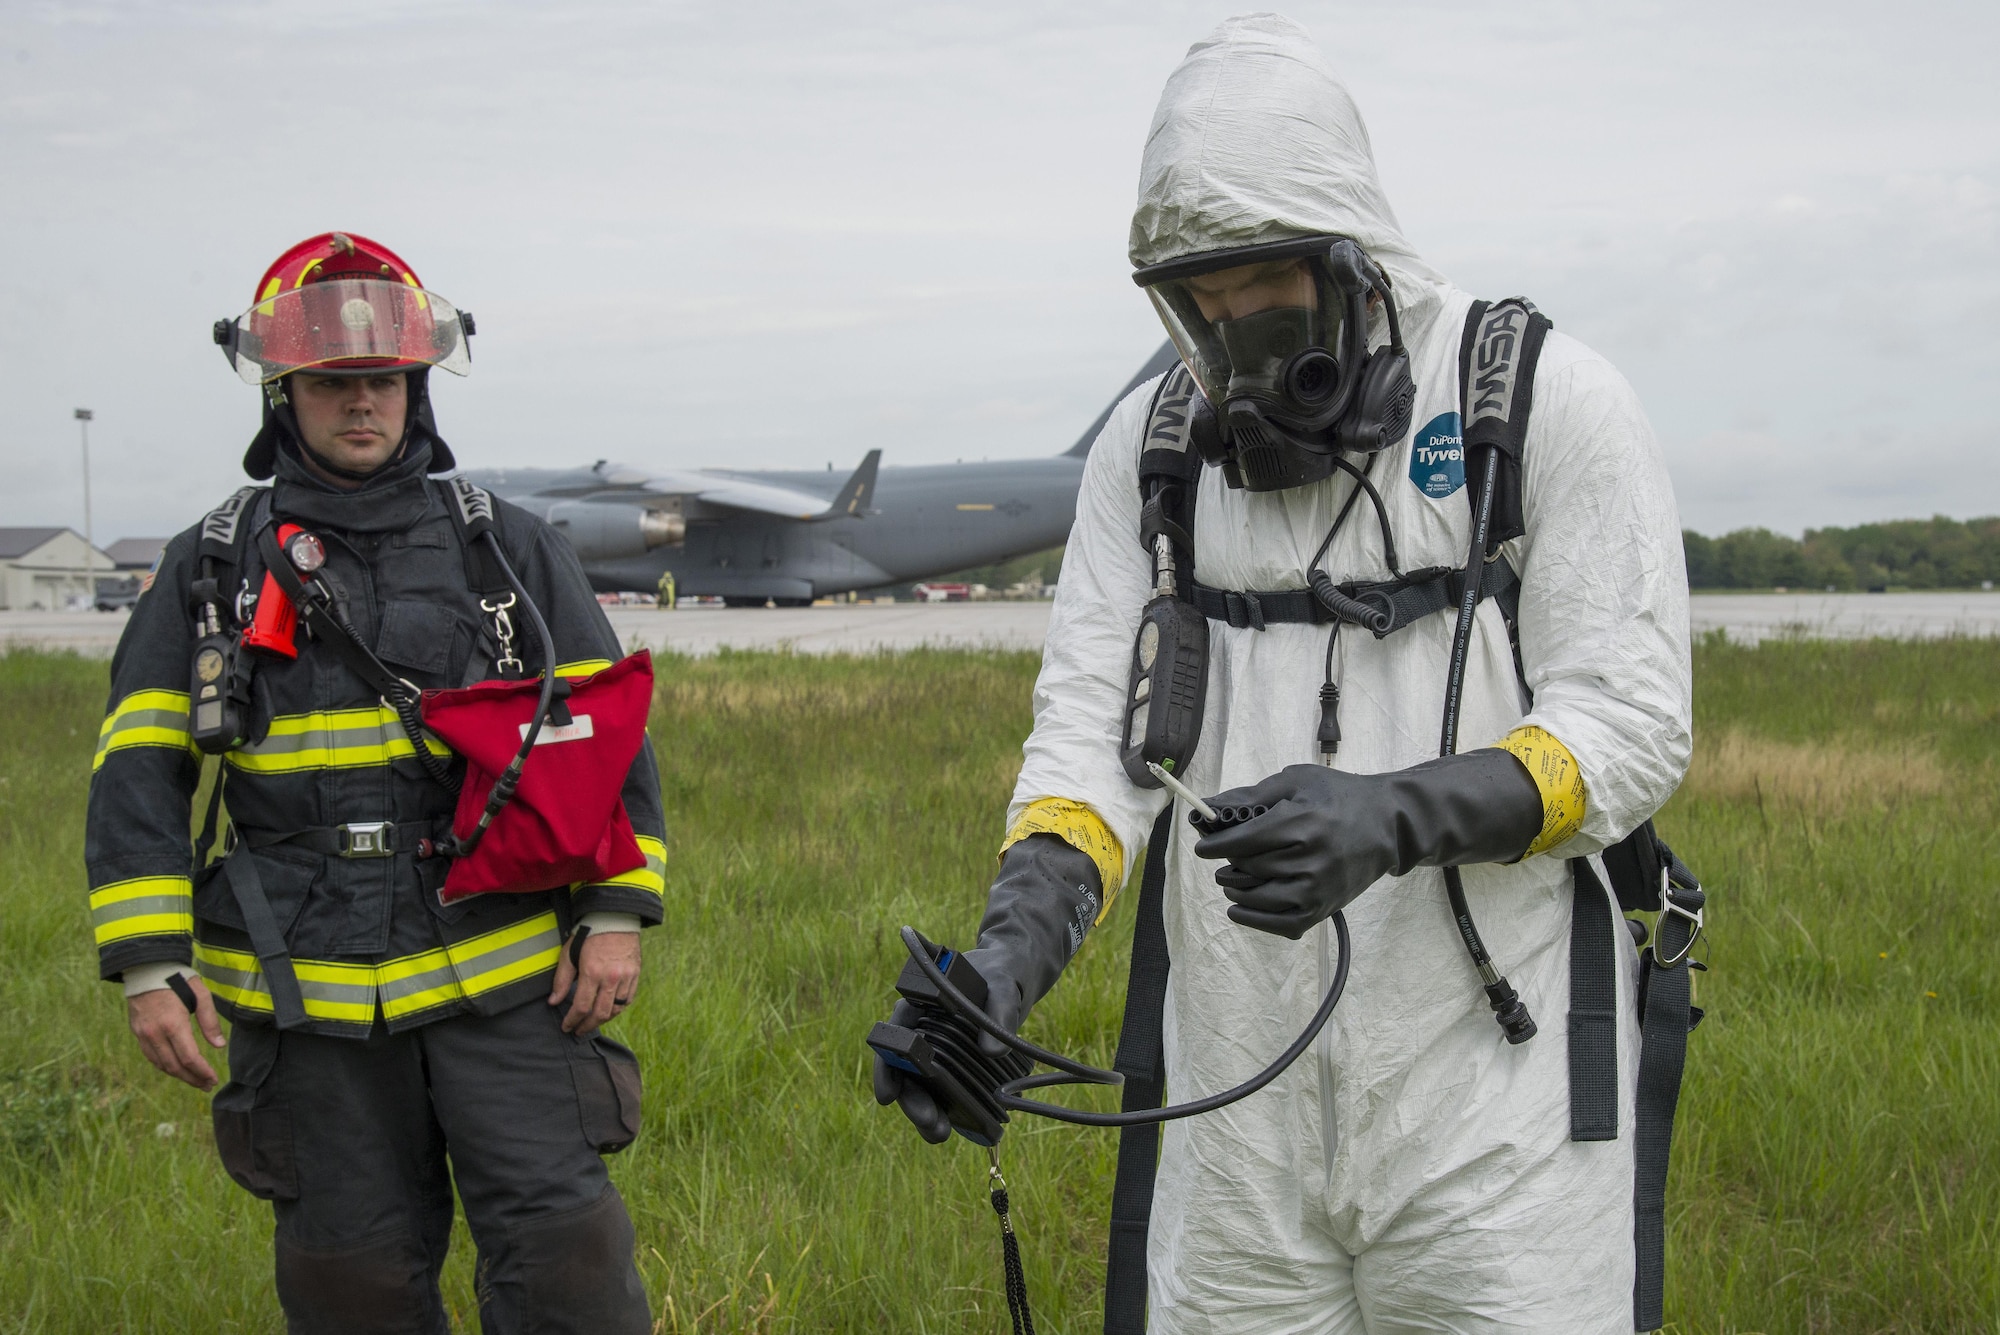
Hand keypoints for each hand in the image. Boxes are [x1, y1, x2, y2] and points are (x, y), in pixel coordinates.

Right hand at [128, 974, 224, 1090]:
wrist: (146, 969)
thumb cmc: (178, 979)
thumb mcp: (200, 994)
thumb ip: (210, 1021)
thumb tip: (219, 1046)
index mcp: (173, 1024)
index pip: (189, 1057)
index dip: (202, 1072)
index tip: (213, 1079)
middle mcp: (155, 1033)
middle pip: (175, 1066)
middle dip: (193, 1079)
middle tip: (207, 1085)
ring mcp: (143, 1035)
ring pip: (162, 1064)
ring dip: (180, 1076)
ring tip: (196, 1080)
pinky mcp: (137, 1033)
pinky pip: (151, 1057)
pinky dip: (165, 1066)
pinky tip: (177, 1068)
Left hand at [549, 930, 641, 1033]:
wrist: (615, 918)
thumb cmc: (589, 934)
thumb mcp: (569, 953)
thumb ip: (562, 980)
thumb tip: (554, 1001)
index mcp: (592, 972)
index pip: (581, 1007)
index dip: (572, 1020)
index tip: (566, 1027)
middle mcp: (611, 978)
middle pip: (599, 1014)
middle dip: (587, 1026)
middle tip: (578, 1030)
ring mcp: (626, 977)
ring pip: (615, 1010)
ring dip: (602, 1020)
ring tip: (591, 1022)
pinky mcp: (635, 974)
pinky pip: (627, 1000)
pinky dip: (617, 1009)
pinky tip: (608, 1010)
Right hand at [870, 969, 1030, 1145]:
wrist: (1013, 980)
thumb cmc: (1000, 975)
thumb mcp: (1003, 986)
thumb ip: (999, 1010)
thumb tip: (993, 1052)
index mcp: (919, 1004)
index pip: (893, 1036)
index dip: (886, 1068)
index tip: (887, 1096)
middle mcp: (920, 1030)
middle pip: (905, 1070)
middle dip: (912, 1100)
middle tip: (929, 1122)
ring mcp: (936, 1051)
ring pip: (921, 1086)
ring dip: (926, 1112)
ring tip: (939, 1133)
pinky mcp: (953, 1066)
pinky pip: (943, 1091)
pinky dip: (947, 1110)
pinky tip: (957, 1128)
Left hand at [1194, 753, 1543, 939]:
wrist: (1387, 824)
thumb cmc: (1337, 796)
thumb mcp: (1296, 782)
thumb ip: (1251, 796)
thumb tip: (1206, 808)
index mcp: (1303, 823)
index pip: (1243, 841)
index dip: (1216, 846)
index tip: (1203, 847)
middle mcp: (1311, 859)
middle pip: (1248, 869)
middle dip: (1229, 864)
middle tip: (1227, 857)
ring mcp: (1319, 888)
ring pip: (1259, 899)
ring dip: (1237, 890)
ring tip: (1233, 879)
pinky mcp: (1324, 907)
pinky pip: (1280, 924)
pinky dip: (1254, 919)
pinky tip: (1241, 907)